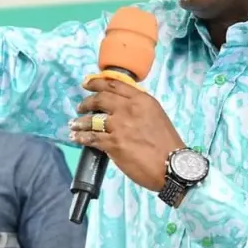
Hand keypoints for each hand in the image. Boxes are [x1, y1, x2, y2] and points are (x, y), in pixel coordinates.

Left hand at [68, 78, 184, 191]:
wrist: (173, 165)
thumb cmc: (168, 144)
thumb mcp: (156, 115)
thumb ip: (139, 108)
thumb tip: (122, 107)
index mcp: (142, 100)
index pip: (114, 85)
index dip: (97, 82)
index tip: (87, 83)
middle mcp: (129, 109)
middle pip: (100, 99)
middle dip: (86, 102)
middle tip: (80, 106)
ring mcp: (120, 126)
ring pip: (92, 119)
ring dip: (80, 121)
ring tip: (75, 124)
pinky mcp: (114, 144)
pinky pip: (91, 138)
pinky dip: (81, 137)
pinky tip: (76, 138)